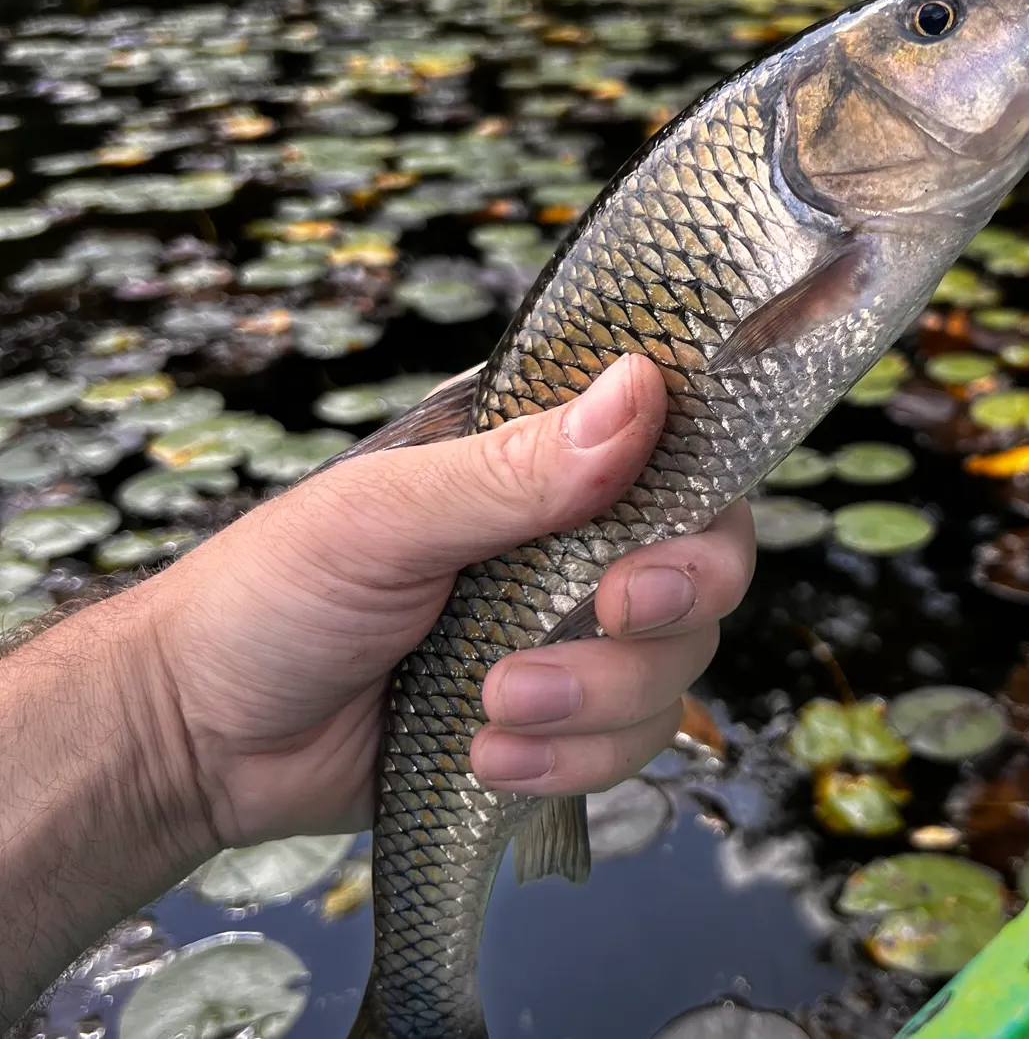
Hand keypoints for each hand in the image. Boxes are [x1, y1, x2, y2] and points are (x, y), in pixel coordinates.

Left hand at [145, 354, 754, 850]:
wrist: (202, 740)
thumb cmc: (272, 592)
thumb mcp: (385, 516)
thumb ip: (514, 468)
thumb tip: (640, 389)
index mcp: (538, 458)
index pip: (675, 452)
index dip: (698, 502)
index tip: (647, 556)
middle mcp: (575, 538)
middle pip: (705, 567)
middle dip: (667, 610)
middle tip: (605, 619)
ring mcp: (569, 632)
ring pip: (674, 666)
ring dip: (599, 700)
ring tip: (494, 710)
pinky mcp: (559, 721)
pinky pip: (628, 746)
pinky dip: (572, 762)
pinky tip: (491, 759)